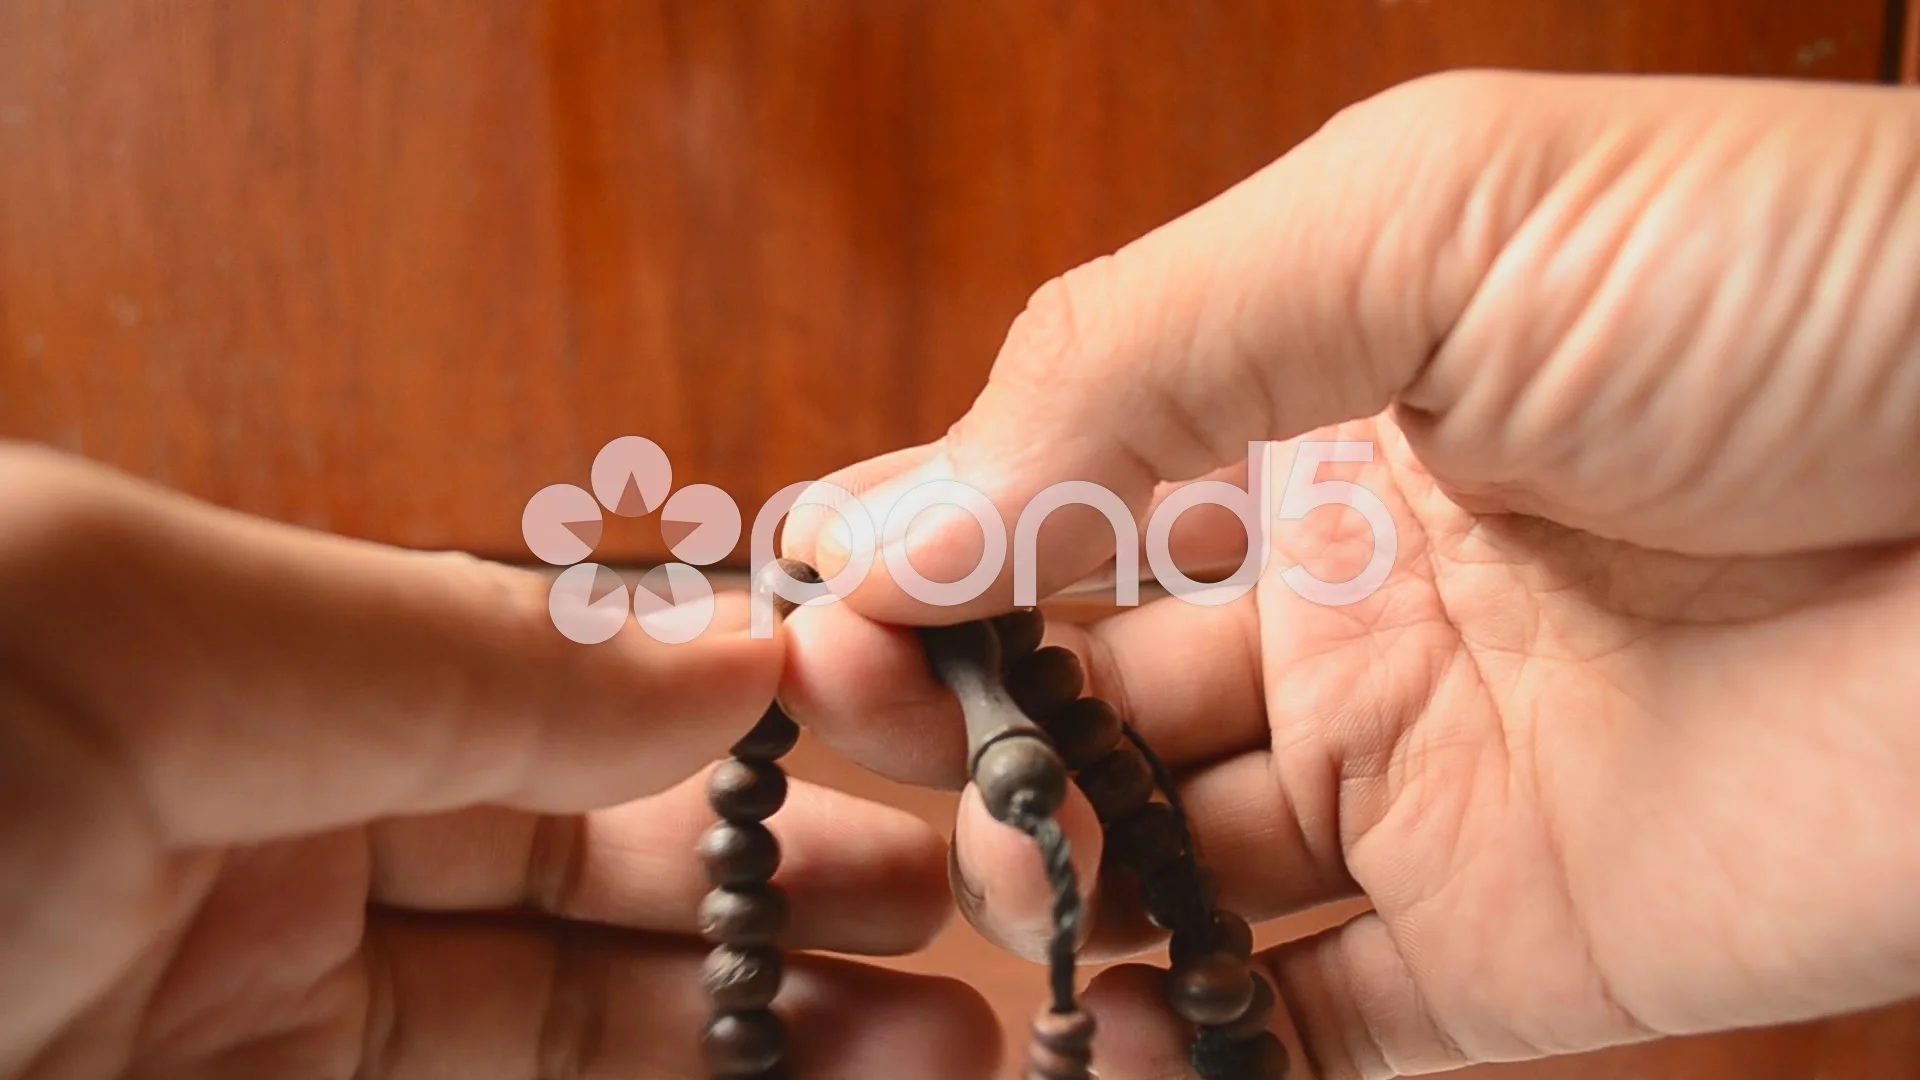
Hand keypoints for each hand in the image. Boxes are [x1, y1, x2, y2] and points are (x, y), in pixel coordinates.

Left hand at [0, 445, 994, 1079]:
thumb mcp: (143, 635)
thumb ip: (451, 652)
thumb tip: (733, 647)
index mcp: (250, 669)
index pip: (559, 698)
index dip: (746, 729)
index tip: (916, 754)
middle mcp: (268, 839)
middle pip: (594, 872)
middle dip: (796, 887)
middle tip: (974, 912)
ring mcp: (255, 1014)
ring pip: (569, 1026)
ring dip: (769, 1029)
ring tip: (947, 1041)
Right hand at [778, 71, 1919, 1076]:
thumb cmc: (1797, 288)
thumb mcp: (1424, 219)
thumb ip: (1137, 356)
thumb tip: (895, 524)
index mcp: (1308, 416)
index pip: (1046, 493)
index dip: (913, 546)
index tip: (797, 606)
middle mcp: (1346, 604)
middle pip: (1076, 694)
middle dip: (947, 717)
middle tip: (847, 741)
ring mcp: (1427, 783)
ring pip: (1162, 871)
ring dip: (1041, 889)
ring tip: (969, 890)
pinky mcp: (1525, 943)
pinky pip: (1305, 1031)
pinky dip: (1179, 1054)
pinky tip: (1080, 1038)